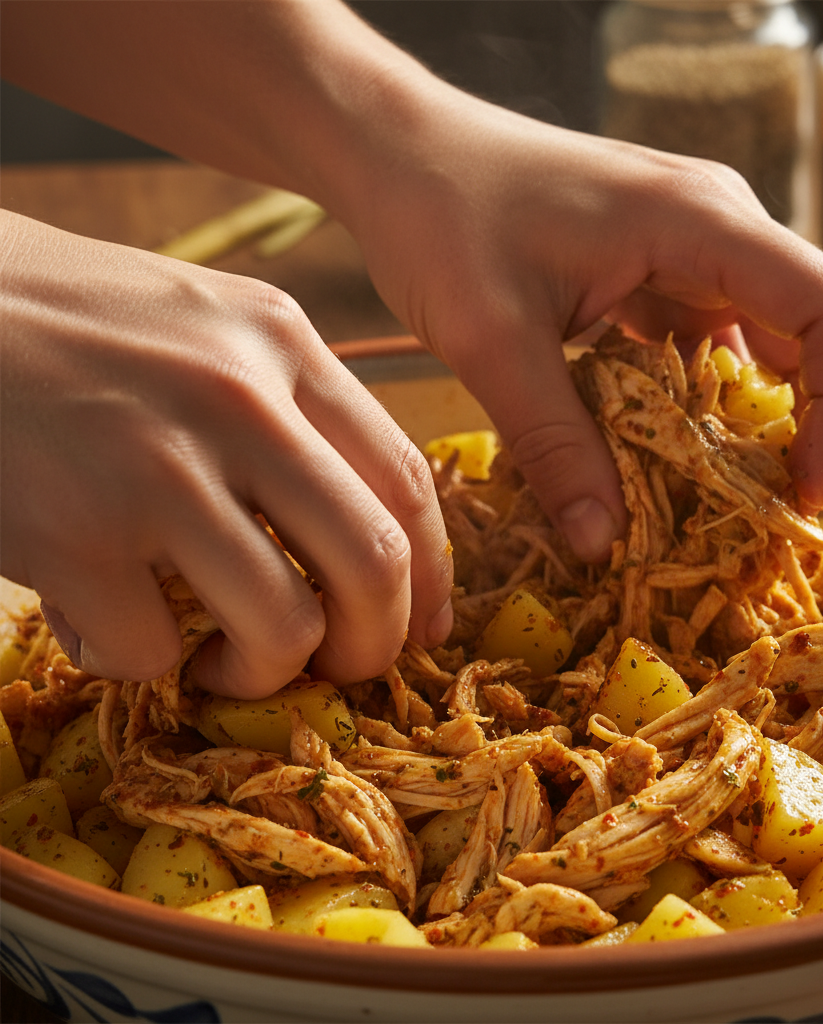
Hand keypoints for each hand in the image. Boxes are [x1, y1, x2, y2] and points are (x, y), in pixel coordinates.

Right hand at [0, 211, 452, 696]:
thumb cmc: (70, 321)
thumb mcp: (205, 326)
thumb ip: (288, 408)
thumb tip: (362, 526)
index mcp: (281, 344)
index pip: (405, 478)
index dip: (430, 574)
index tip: (422, 627)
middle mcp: (238, 400)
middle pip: (374, 562)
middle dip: (373, 645)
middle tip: (340, 667)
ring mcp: (156, 467)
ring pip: (282, 628)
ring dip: (261, 672)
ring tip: (217, 656)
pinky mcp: (73, 534)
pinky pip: (150, 651)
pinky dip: (136, 660)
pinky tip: (100, 619)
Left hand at [333, 85, 822, 540]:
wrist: (395, 154)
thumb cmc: (440, 216)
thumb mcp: (494, 341)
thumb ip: (554, 444)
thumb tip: (604, 543)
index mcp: (699, 222)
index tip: (805, 487)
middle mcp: (711, 225)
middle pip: (805, 329)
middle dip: (799, 425)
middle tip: (763, 510)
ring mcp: (681, 245)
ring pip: (749, 342)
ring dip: (738, 420)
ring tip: (712, 496)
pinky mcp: (646, 267)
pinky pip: (693, 342)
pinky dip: (687, 401)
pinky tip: (656, 449)